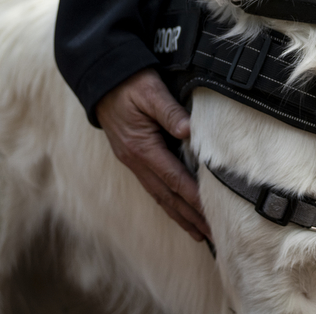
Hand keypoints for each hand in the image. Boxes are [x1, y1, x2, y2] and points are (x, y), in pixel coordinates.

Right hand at [96, 68, 210, 241]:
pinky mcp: (134, 158)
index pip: (173, 178)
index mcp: (141, 147)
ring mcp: (133, 162)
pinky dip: (169, 203)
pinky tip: (179, 211)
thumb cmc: (130, 83)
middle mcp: (136, 160)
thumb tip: (188, 131)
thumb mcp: (150, 91)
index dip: (193, 196)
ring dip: (180, 216)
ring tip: (200, 234)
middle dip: (190, 217)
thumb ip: (169, 111)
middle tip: (212, 236)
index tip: (210, 212)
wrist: (102, 79)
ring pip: (160, 196)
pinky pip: (154, 187)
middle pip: (167, 196)